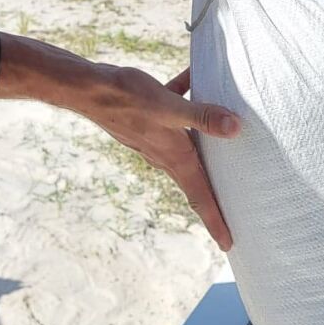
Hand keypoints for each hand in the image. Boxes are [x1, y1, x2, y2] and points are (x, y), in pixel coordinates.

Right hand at [74, 63, 239, 250]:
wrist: (89, 89)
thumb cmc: (128, 98)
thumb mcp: (169, 107)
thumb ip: (203, 116)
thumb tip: (235, 128)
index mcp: (175, 157)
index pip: (200, 198)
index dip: (216, 221)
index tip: (228, 245)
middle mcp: (165, 154)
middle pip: (196, 181)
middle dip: (213, 196)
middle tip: (233, 211)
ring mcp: (154, 139)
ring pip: (186, 147)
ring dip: (205, 146)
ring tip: (225, 142)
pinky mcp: (147, 121)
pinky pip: (173, 115)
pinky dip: (185, 101)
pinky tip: (193, 79)